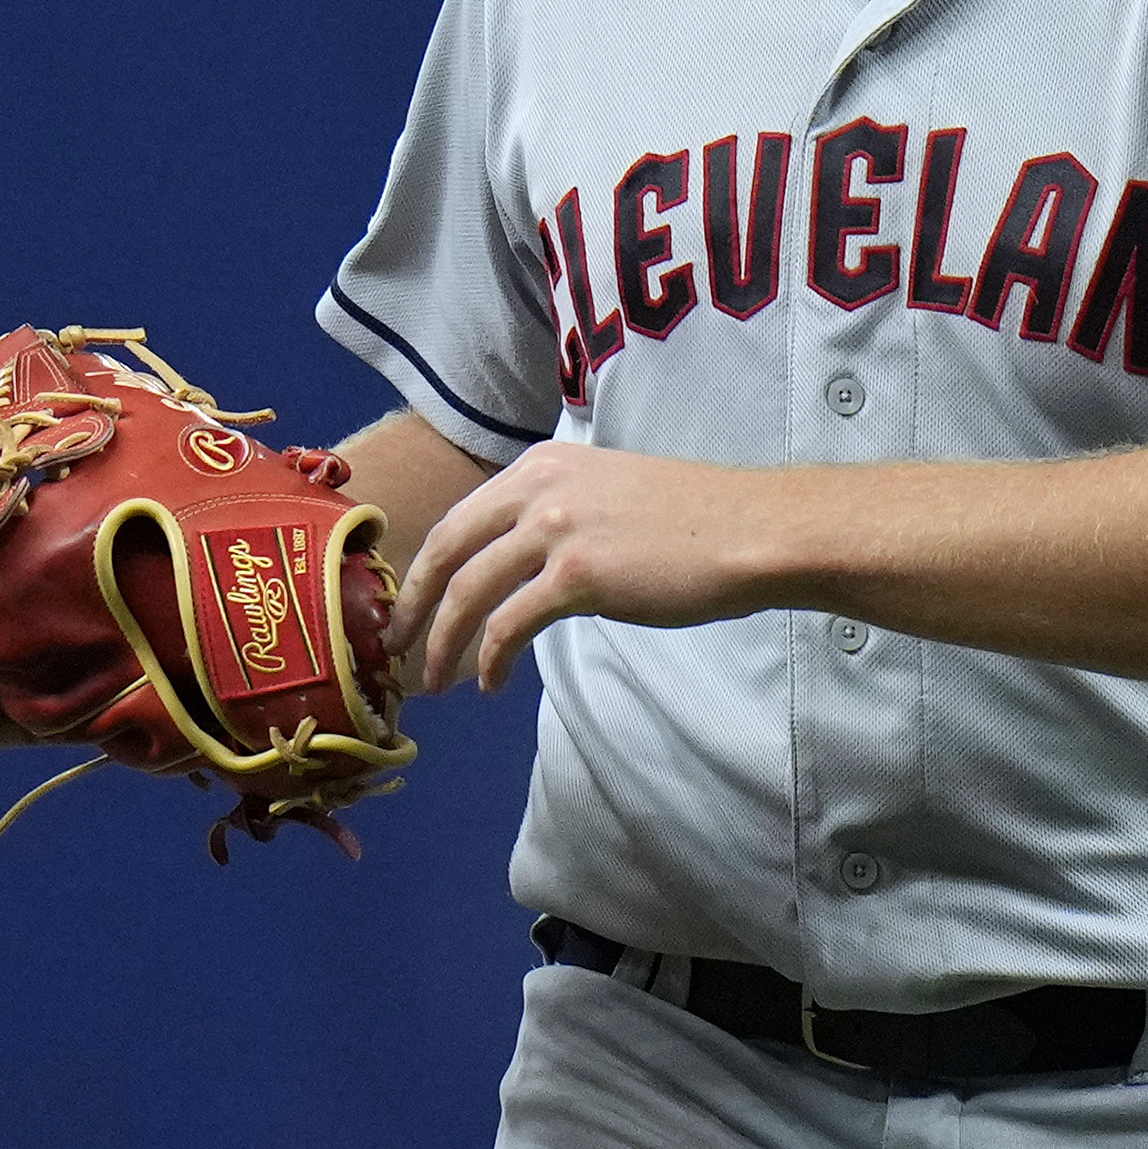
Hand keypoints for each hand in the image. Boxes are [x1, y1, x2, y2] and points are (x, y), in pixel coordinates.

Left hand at [393, 443, 786, 695]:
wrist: (750, 531)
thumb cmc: (695, 520)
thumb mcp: (609, 492)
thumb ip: (558, 511)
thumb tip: (523, 561)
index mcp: (543, 465)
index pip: (462, 518)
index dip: (428, 567)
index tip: (415, 604)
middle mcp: (539, 489)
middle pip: (446, 550)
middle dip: (413, 605)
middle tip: (397, 646)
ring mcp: (555, 530)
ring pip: (467, 593)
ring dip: (442, 644)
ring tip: (435, 681)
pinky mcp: (577, 576)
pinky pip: (508, 628)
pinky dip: (490, 661)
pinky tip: (491, 684)